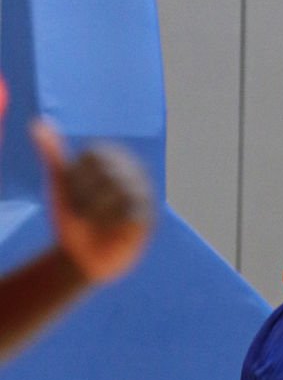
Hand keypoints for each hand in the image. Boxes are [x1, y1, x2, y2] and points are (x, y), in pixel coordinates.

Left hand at [33, 119, 153, 284]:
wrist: (83, 256)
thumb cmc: (72, 215)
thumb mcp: (60, 184)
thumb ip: (53, 153)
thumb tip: (37, 123)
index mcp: (110, 156)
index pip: (94, 156)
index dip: (77, 178)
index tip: (72, 194)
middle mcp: (131, 169)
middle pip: (107, 175)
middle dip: (86, 198)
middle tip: (81, 213)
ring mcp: (143, 192)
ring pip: (120, 193)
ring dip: (97, 212)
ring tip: (92, 222)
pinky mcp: (149, 215)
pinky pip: (132, 213)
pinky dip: (113, 224)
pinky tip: (106, 230)